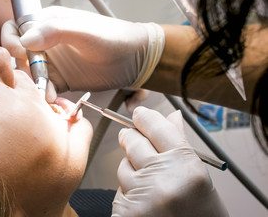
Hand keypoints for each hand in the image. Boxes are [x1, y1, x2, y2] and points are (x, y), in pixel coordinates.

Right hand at [1, 6, 163, 92]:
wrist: (136, 60)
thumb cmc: (115, 38)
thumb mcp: (85, 31)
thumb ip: (55, 31)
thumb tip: (25, 40)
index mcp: (48, 23)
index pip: (17, 28)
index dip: (12, 41)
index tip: (22, 54)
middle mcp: (46, 42)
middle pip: (18, 54)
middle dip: (21, 67)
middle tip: (34, 76)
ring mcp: (53, 62)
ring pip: (29, 74)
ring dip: (32, 84)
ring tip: (45, 91)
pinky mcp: (60, 80)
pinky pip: (43, 88)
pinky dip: (43, 94)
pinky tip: (52, 97)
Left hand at [112, 106, 228, 216]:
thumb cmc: (201, 214)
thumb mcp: (197, 176)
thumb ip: (180, 145)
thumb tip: (171, 116)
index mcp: (186, 166)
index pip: (156, 127)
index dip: (144, 117)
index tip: (139, 114)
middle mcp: (162, 179)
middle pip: (132, 142)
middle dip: (131, 138)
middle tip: (133, 138)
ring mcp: (141, 197)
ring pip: (122, 167)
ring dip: (130, 170)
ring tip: (149, 184)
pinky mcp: (126, 212)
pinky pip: (119, 191)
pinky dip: (128, 193)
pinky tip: (143, 202)